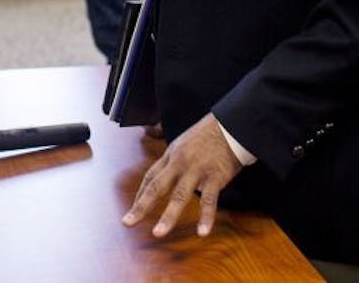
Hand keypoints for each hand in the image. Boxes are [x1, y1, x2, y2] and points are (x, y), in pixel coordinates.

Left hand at [123, 114, 241, 237]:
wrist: (230, 125)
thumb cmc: (207, 135)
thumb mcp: (183, 142)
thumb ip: (173, 159)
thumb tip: (165, 174)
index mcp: (171, 155)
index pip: (151, 178)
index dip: (140, 195)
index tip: (132, 212)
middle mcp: (179, 163)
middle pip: (157, 187)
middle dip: (142, 206)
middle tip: (128, 222)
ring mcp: (197, 170)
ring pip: (179, 196)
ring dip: (168, 216)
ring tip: (158, 232)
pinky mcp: (215, 177)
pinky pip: (209, 200)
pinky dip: (206, 217)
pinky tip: (202, 232)